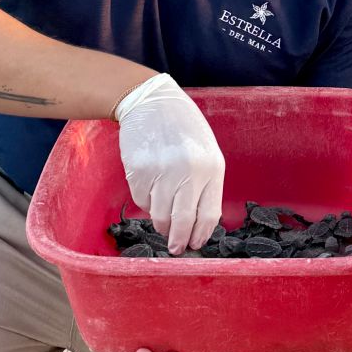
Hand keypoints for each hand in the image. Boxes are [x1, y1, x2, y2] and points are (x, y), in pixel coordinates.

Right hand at [116, 74, 224, 254]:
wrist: (152, 102)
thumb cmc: (183, 129)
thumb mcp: (206, 152)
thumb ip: (206, 184)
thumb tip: (198, 222)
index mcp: (212, 167)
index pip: (209, 214)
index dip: (201, 234)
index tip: (195, 244)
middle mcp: (189, 172)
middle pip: (184, 220)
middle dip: (179, 240)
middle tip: (176, 249)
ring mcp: (162, 172)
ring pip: (160, 215)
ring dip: (161, 223)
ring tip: (163, 220)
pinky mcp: (139, 172)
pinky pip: (142, 201)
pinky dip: (146, 202)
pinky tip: (151, 186)